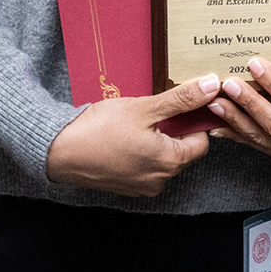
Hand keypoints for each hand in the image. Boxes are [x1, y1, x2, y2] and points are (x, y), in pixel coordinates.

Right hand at [45, 74, 219, 196]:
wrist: (57, 152)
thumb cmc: (100, 130)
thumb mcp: (145, 108)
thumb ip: (182, 98)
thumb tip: (212, 85)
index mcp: (169, 162)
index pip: (202, 141)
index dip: (195, 121)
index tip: (184, 104)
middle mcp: (159, 179)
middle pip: (183, 150)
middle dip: (175, 129)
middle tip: (157, 109)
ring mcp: (141, 186)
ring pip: (163, 157)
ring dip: (158, 139)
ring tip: (140, 121)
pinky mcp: (126, 186)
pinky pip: (145, 165)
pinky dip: (143, 150)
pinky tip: (127, 135)